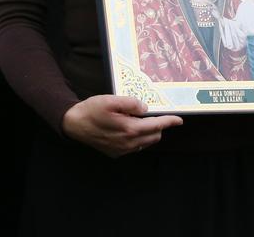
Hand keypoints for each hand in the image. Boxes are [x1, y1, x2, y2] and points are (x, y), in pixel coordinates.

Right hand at [61, 95, 182, 157]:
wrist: (73, 124)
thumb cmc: (92, 110)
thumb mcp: (111, 100)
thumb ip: (130, 103)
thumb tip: (144, 108)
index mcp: (130, 129)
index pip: (156, 125)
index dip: (169, 122)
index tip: (179, 120)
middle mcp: (128, 143)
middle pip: (153, 136)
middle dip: (158, 126)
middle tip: (152, 114)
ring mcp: (122, 150)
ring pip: (145, 143)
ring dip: (148, 133)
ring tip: (139, 120)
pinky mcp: (115, 153)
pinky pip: (134, 147)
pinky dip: (138, 139)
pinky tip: (128, 129)